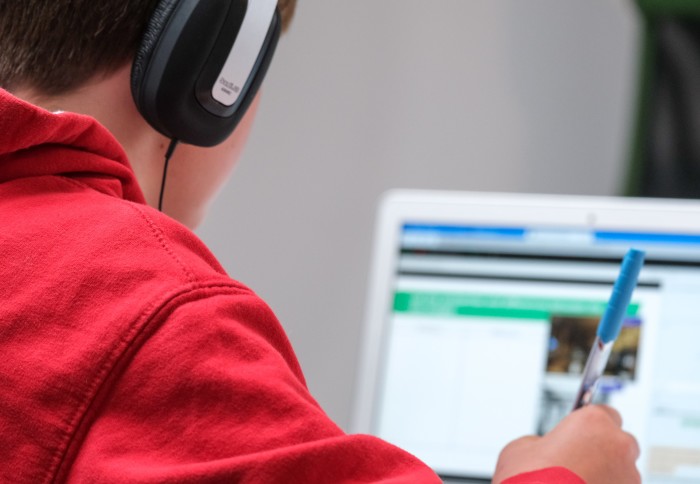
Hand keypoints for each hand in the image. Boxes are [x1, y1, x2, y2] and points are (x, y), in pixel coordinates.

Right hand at [492, 405, 639, 482]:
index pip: (606, 413)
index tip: (580, 434)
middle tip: (577, 462)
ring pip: (622, 473)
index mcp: (593, 422)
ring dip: (605, 477)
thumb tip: (543, 450)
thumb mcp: (520, 448)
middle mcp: (618, 445)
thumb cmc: (529, 480)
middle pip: (619, 443)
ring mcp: (629, 477)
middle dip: (603, 451)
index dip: (591, 425)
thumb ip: (541, 443)